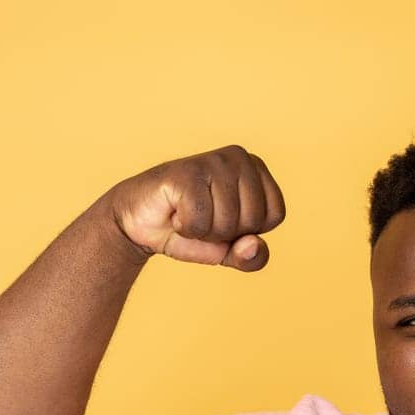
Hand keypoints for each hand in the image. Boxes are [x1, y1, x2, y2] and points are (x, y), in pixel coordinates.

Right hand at [105, 145, 286, 266]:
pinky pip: (201, 221)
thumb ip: (251, 256)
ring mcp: (213, 160)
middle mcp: (239, 157)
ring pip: (227, 222)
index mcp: (257, 169)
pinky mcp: (186, 172)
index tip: (223, 219)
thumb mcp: (228, 251)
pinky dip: (185, 228)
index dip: (248, 231)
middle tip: (201, 218)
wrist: (140, 224)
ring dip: (203, 232)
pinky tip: (175, 212)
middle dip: (225, 233)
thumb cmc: (190, 231)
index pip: (274, 216)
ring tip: (187, 214)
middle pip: (252, 221)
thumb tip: (253, 245)